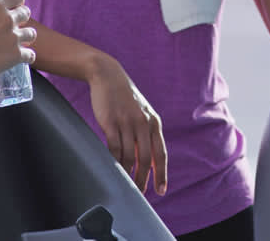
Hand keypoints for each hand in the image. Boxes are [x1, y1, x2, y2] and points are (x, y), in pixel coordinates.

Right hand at [0, 0, 36, 83]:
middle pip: (26, 13)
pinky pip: (31, 55)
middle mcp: (8, 20)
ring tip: (19, 43)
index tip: (15, 7)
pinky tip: (22, 59)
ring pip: (32, 34)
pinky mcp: (17, 55)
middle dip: (22, 19)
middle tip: (15, 27)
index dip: (17, 2)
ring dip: (26, 38)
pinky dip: (27, 57)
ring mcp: (14, 37)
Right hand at [87, 55, 167, 194]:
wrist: (108, 76)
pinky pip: (114, 148)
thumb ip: (147, 134)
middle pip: (145, 159)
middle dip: (142, 179)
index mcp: (154, 123)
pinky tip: (112, 170)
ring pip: (129, 157)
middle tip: (138, 193)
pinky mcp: (111, 122)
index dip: (161, 174)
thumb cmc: (125, 99)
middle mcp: (143, 124)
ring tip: (124, 185)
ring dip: (127, 174)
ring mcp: (127, 123)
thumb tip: (149, 161)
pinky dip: (113, 162)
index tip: (161, 190)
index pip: (160, 154)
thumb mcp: (142, 114)